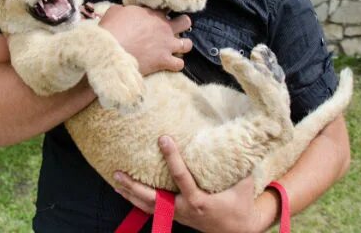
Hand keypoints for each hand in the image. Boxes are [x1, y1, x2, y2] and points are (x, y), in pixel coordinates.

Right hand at [99, 4, 192, 74]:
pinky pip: (179, 64)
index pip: (168, 7)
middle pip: (185, 22)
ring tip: (176, 49)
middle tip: (175, 30)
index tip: (162, 15)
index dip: (166, 12)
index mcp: (153, 14)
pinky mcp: (164, 61)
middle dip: (182, 25)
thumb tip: (123, 10)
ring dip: (183, 46)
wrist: (111, 51)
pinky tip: (170, 64)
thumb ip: (123, 9)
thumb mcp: (115, 11)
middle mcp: (164, 28)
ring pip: (188, 44)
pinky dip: (176, 65)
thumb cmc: (111, 30)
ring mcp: (166, 45)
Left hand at [113, 136, 268, 232]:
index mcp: (200, 200)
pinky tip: (126, 192)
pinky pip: (153, 210)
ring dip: (130, 194)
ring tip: (116, 179)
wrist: (238, 230)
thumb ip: (236, 164)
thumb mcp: (243, 184)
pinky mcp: (176, 216)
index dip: (172, 157)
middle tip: (119, 172)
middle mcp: (184, 209)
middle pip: (153, 199)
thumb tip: (234, 137)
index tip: (163, 139)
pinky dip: (137, 201)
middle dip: (135, 186)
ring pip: (149, 206)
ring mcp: (178, 215)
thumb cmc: (240, 204)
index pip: (181, 177)